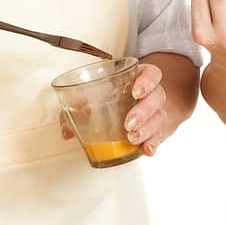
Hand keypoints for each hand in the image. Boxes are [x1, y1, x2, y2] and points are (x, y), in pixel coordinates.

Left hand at [59, 62, 173, 155]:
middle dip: (143, 111)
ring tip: (132, 138)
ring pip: (159, 117)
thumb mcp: (92, 99)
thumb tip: (66, 131)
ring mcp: (156, 113)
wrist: (132, 112)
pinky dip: (153, 143)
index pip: (151, 74)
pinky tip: (147, 150)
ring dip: (147, 129)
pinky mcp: (157, 131)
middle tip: (128, 123)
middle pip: (156, 97)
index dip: (147, 81)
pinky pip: (159, 136)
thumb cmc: (111, 101)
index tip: (136, 92)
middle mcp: (151, 95)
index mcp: (137, 79)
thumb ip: (76, 109)